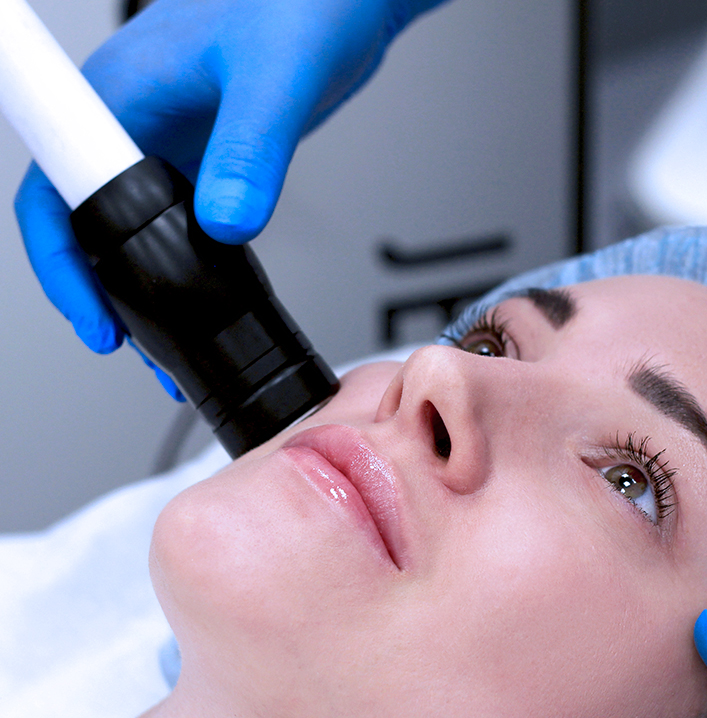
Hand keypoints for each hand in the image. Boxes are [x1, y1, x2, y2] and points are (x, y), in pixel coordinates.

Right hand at [15, 0, 444, 388]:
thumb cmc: (301, 1)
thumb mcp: (273, 78)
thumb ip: (249, 151)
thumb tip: (228, 224)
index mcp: (119, 94)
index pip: (58, 194)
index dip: (66, 266)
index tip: (96, 319)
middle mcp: (137, 121)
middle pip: (92, 223)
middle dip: (108, 291)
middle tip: (140, 347)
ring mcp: (173, 140)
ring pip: (139, 228)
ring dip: (153, 286)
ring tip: (173, 342)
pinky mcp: (210, 153)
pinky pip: (184, 220)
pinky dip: (193, 264)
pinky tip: (214, 296)